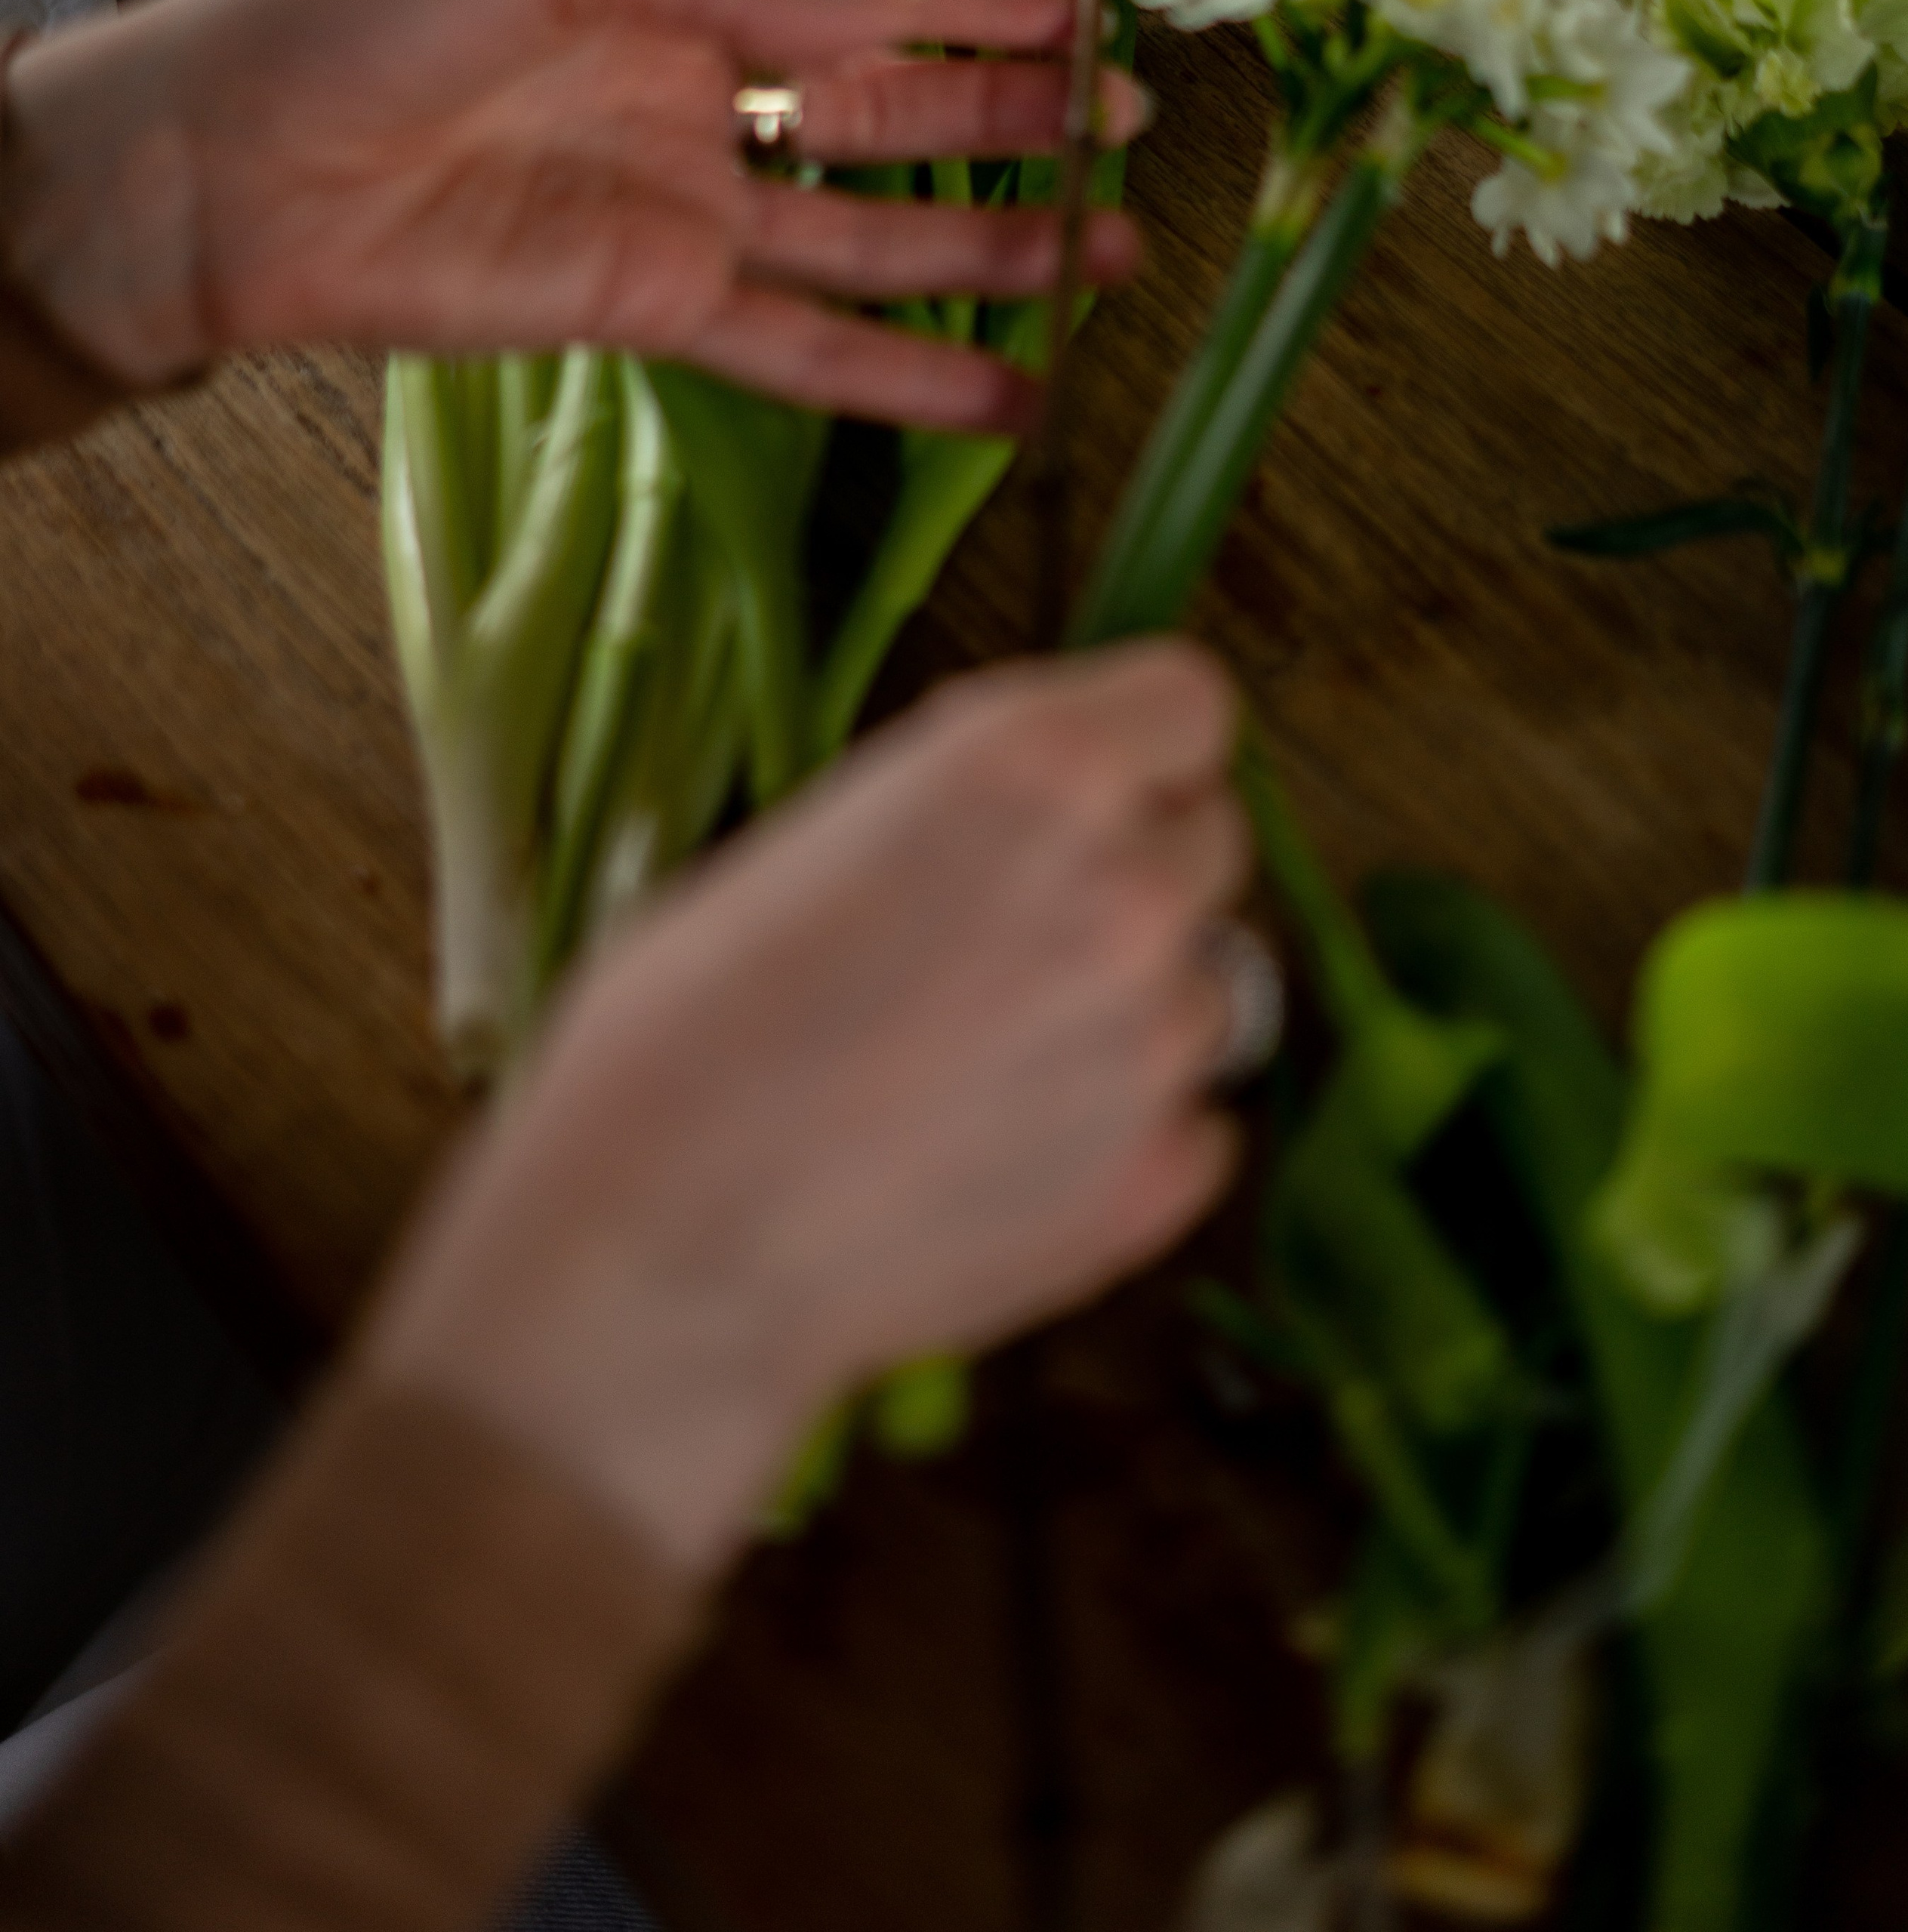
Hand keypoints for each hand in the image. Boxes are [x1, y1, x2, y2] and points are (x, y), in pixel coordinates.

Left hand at [0, 0, 1146, 429]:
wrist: (225, 168)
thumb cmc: (366, 8)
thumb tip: (897, 9)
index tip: (1093, 6)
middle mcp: (698, 86)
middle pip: (892, 106)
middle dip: (1013, 114)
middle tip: (1131, 124)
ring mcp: (685, 206)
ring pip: (875, 233)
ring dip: (994, 245)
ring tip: (1113, 251)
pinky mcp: (656, 313)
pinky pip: (808, 349)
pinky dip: (907, 377)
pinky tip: (1009, 393)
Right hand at [364, 641, 1246, 1573]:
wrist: (649, 1254)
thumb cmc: (674, 1035)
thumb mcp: (807, 842)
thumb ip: (960, 813)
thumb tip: (1022, 824)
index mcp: (1033, 770)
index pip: (1188, 702)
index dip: (1135, 741)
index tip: (1090, 779)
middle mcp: (1125, 892)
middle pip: (1210, 839)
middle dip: (1131, 865)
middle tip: (1012, 925)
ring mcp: (1155, 1048)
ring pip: (1203, 984)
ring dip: (1126, 1003)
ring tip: (983, 1054)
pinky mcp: (1158, 1182)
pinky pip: (1192, 1119)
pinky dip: (1124, 1127)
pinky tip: (1002, 1147)